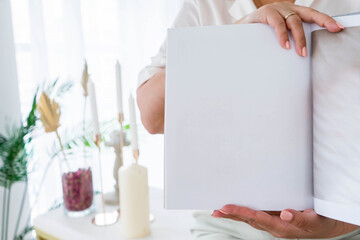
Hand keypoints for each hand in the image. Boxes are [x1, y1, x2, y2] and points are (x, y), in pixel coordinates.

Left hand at [212, 205, 359, 238]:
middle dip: (231, 216)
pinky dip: (244, 214)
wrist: (327, 227)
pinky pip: (256, 217)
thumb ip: (299, 217)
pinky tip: (237, 212)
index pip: (257, 218)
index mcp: (282, 227)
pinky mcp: (275, 221)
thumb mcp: (314, 220)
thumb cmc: (320, 222)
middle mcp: (275, 227)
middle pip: (249, 221)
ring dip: (235, 216)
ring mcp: (274, 225)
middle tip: (215, 211)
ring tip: (219, 212)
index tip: (225, 208)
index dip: (240, 213)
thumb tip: (284, 213)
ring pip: (251, 220)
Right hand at [235, 2, 343, 56]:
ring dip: (299, 38)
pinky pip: (278, 24)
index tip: (337, 28)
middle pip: (307, 15)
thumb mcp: (277, 37)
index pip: (312, 15)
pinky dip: (282, 35)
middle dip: (321, 23)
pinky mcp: (266, 13)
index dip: (325, 20)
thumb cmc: (259, 36)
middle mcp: (286, 8)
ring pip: (294, 21)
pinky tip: (285, 45)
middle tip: (331, 33)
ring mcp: (276, 9)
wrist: (238, 32)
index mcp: (291, 13)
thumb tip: (303, 54)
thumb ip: (289, 39)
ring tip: (300, 52)